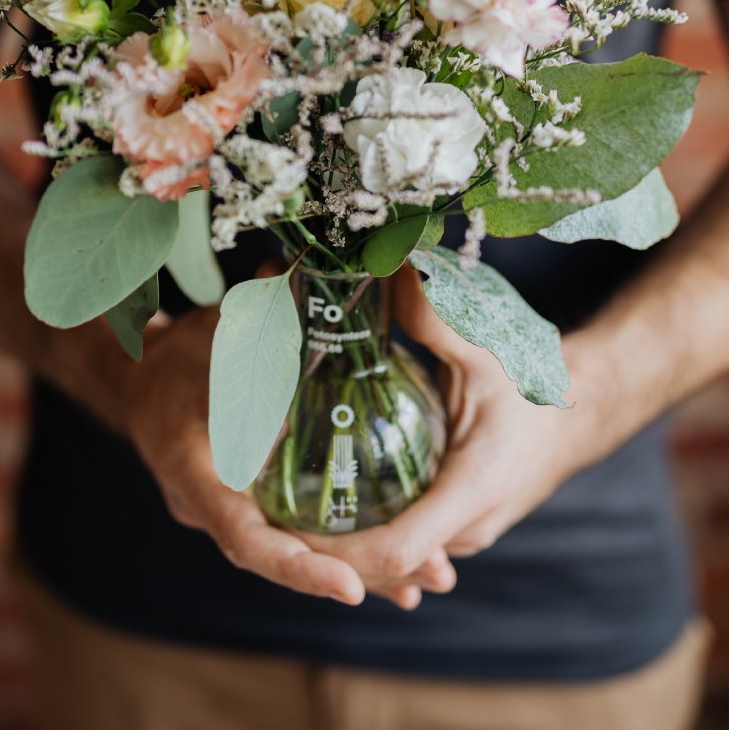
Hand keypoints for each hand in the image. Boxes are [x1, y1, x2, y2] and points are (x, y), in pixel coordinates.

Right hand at [119, 268, 455, 609]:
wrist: (143, 379)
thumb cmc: (175, 356)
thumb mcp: (209, 340)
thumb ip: (250, 336)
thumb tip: (291, 308)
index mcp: (193, 475)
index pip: (245, 537)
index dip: (296, 567)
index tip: (350, 587)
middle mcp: (210, 508)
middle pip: (283, 558)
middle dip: (354, 574)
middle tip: (425, 579)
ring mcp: (231, 510)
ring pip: (296, 552)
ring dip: (362, 569)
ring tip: (431, 580)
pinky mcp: (252, 503)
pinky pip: (298, 532)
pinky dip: (346, 546)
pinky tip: (402, 558)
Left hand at [295, 262, 586, 584]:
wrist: (575, 417)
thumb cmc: (532, 385)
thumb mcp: (486, 349)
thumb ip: (437, 320)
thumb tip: (390, 273)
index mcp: (475, 488)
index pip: (398, 551)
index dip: (339, 554)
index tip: (288, 530)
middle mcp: (469, 525)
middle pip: (386, 566)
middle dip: (326, 552)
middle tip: (264, 518)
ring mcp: (464, 534)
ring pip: (394, 563)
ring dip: (342, 547)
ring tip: (280, 511)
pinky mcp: (456, 528)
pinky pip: (405, 547)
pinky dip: (365, 535)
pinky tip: (323, 506)